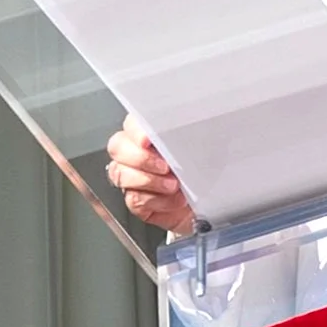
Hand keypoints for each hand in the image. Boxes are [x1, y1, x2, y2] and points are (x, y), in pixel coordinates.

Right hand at [104, 113, 193, 233]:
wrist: (209, 202)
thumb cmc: (203, 171)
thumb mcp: (199, 147)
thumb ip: (185, 135)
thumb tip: (185, 126)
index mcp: (147, 134)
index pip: (130, 123)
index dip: (135, 130)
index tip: (148, 139)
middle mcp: (133, 154)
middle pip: (117, 147)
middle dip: (140, 157)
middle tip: (164, 166)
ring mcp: (130, 178)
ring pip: (121, 174)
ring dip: (150, 180)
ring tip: (174, 185)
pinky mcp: (135, 201)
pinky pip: (135, 199)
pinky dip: (158, 201)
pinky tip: (175, 199)